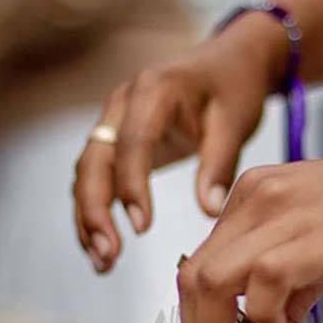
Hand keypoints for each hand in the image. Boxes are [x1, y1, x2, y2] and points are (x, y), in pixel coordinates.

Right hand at [72, 13, 287, 272]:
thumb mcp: (235, 122)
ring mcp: (112, 120)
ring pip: (87, 173)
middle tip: (109, 254)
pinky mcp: (115, 139)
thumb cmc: (234, 86)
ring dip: (89, 218)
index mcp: (153, 91)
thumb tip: (208, 212)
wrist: (229, 60)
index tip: (141, 226)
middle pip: (94, 160)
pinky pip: (96, 178)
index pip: (132, 142)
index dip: (132, 186)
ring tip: (104, 262)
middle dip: (95, 211)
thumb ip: (219, 165)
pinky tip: (103, 247)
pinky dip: (96, 212)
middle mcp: (121, 103)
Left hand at [177, 136, 322, 322]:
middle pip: (189, 277)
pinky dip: (262, 321)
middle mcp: (258, 199)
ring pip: (204, 282)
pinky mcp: (314, 239)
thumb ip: (285, 298)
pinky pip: (259, 287)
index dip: (202, 320)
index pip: (198, 265)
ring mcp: (282, 216)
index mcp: (255, 197)